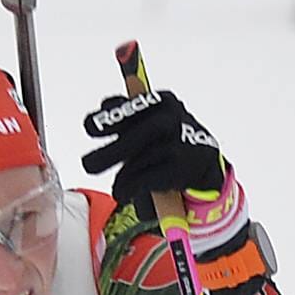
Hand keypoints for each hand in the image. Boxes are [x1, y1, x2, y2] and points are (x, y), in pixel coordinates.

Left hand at [80, 89, 247, 255]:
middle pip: (142, 132)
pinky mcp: (185, 166)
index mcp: (163, 102)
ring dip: (124, 175)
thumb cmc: (169, 141)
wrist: (206, 165)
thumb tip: (105, 105)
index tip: (89, 127)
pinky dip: (134, 186)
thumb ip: (127, 116)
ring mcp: (182, 142)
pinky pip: (153, 177)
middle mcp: (175, 118)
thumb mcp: (149, 123)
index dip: (111, 116)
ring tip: (114, 188)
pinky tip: (123, 193)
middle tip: (88, 165)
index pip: (135, 105)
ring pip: (146, 158)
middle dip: (113, 150)